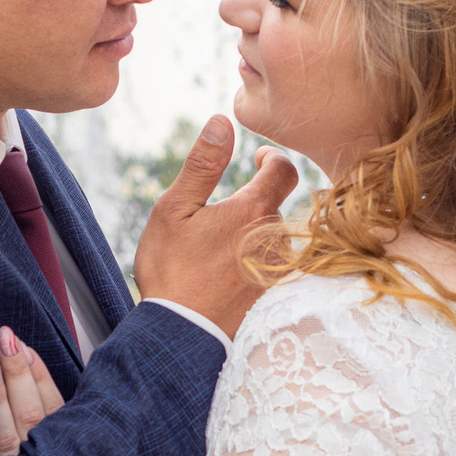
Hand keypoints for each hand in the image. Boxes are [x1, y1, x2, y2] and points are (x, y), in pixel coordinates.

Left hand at [0, 326, 65, 455]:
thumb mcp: (71, 452)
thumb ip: (58, 417)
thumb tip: (32, 365)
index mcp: (67, 453)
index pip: (53, 406)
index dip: (38, 374)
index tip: (24, 346)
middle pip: (29, 414)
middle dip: (18, 373)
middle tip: (5, 338)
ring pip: (5, 432)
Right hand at [131, 115, 299, 338]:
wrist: (182, 334)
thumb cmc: (172, 269)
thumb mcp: (175, 209)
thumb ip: (203, 164)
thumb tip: (222, 121)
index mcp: (254, 210)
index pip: (284, 170)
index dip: (272, 159)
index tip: (258, 159)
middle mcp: (278, 238)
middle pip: (277, 206)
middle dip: (253, 203)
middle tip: (220, 215)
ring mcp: (281, 269)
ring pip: (275, 237)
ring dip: (254, 234)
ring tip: (219, 249)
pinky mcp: (277, 295)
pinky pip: (275, 266)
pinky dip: (257, 262)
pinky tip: (229, 274)